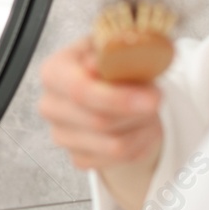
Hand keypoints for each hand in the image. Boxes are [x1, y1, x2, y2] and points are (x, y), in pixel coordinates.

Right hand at [38, 36, 162, 209]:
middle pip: (99, 121)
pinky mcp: (77, 157)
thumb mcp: (114, 48)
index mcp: (53, 72)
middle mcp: (50, 105)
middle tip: (158, 99)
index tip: (153, 98)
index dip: (119, 98)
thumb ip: (118, 48)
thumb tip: (122, 51)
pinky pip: (118, 161)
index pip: (80, 90)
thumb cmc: (110, 65)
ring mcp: (61, 135)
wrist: (108, 88)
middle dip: (138, 113)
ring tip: (151, 111)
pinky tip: (142, 126)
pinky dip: (140, 145)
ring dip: (143, 129)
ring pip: (114, 146)